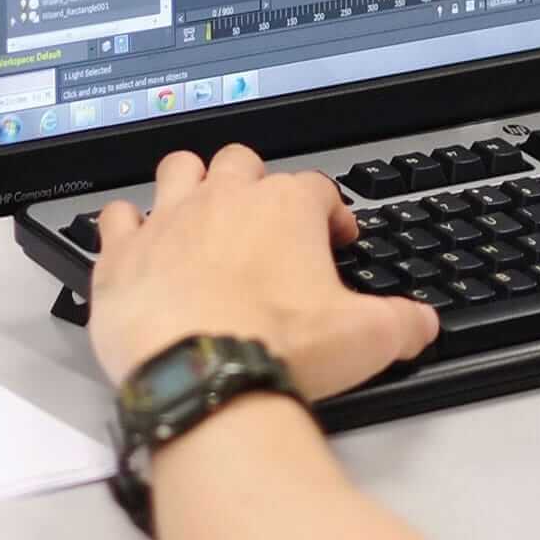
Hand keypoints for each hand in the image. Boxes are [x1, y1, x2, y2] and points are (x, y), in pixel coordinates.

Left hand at [89, 146, 439, 401]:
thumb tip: (422, 325)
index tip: (335, 238)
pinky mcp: (124, 255)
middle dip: (254, 182)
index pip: (317, 189)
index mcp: (285, 208)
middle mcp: (224, 200)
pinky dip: (127, 225)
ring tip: (200, 212)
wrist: (203, 377)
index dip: (331, 212)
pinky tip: (137, 243)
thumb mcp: (368, 338)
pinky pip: (118, 216)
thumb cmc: (279, 348)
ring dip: (190, 182)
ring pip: (178, 168)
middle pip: (241, 162)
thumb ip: (403, 324)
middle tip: (264, 220)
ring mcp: (169, 222)